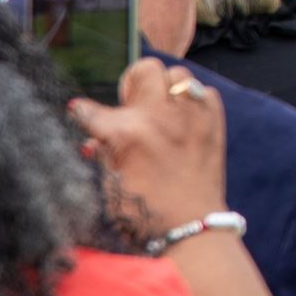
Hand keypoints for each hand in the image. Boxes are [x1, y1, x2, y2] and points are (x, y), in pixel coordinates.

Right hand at [68, 58, 228, 235]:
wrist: (190, 226)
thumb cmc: (144, 212)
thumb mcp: (110, 184)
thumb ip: (102, 153)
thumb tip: (92, 136)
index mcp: (126, 134)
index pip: (92, 110)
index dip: (83, 113)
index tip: (81, 113)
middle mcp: (160, 117)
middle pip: (146, 69)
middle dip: (133, 83)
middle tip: (132, 106)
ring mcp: (191, 116)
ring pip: (178, 74)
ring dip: (166, 89)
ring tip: (160, 111)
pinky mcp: (214, 122)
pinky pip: (204, 92)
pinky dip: (192, 101)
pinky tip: (183, 121)